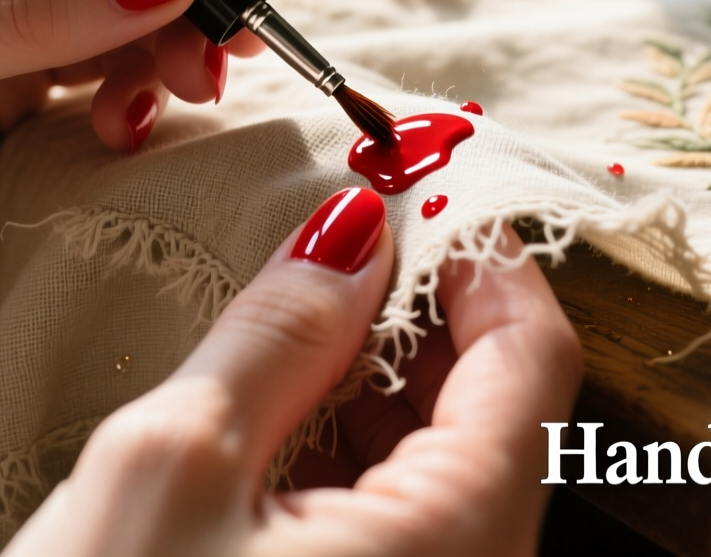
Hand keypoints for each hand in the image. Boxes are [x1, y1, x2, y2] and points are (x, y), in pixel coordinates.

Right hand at [4, 188, 581, 556]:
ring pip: (456, 466)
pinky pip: (411, 522)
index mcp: (456, 538)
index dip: (489, 257)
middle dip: (434, 313)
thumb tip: (354, 228)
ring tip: (303, 324)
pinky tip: (289, 422)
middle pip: (507, 411)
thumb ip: (281, 332)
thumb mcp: (174, 461)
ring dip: (393, 379)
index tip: (422, 189)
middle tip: (343, 245)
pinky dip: (363, 454)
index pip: (536, 358)